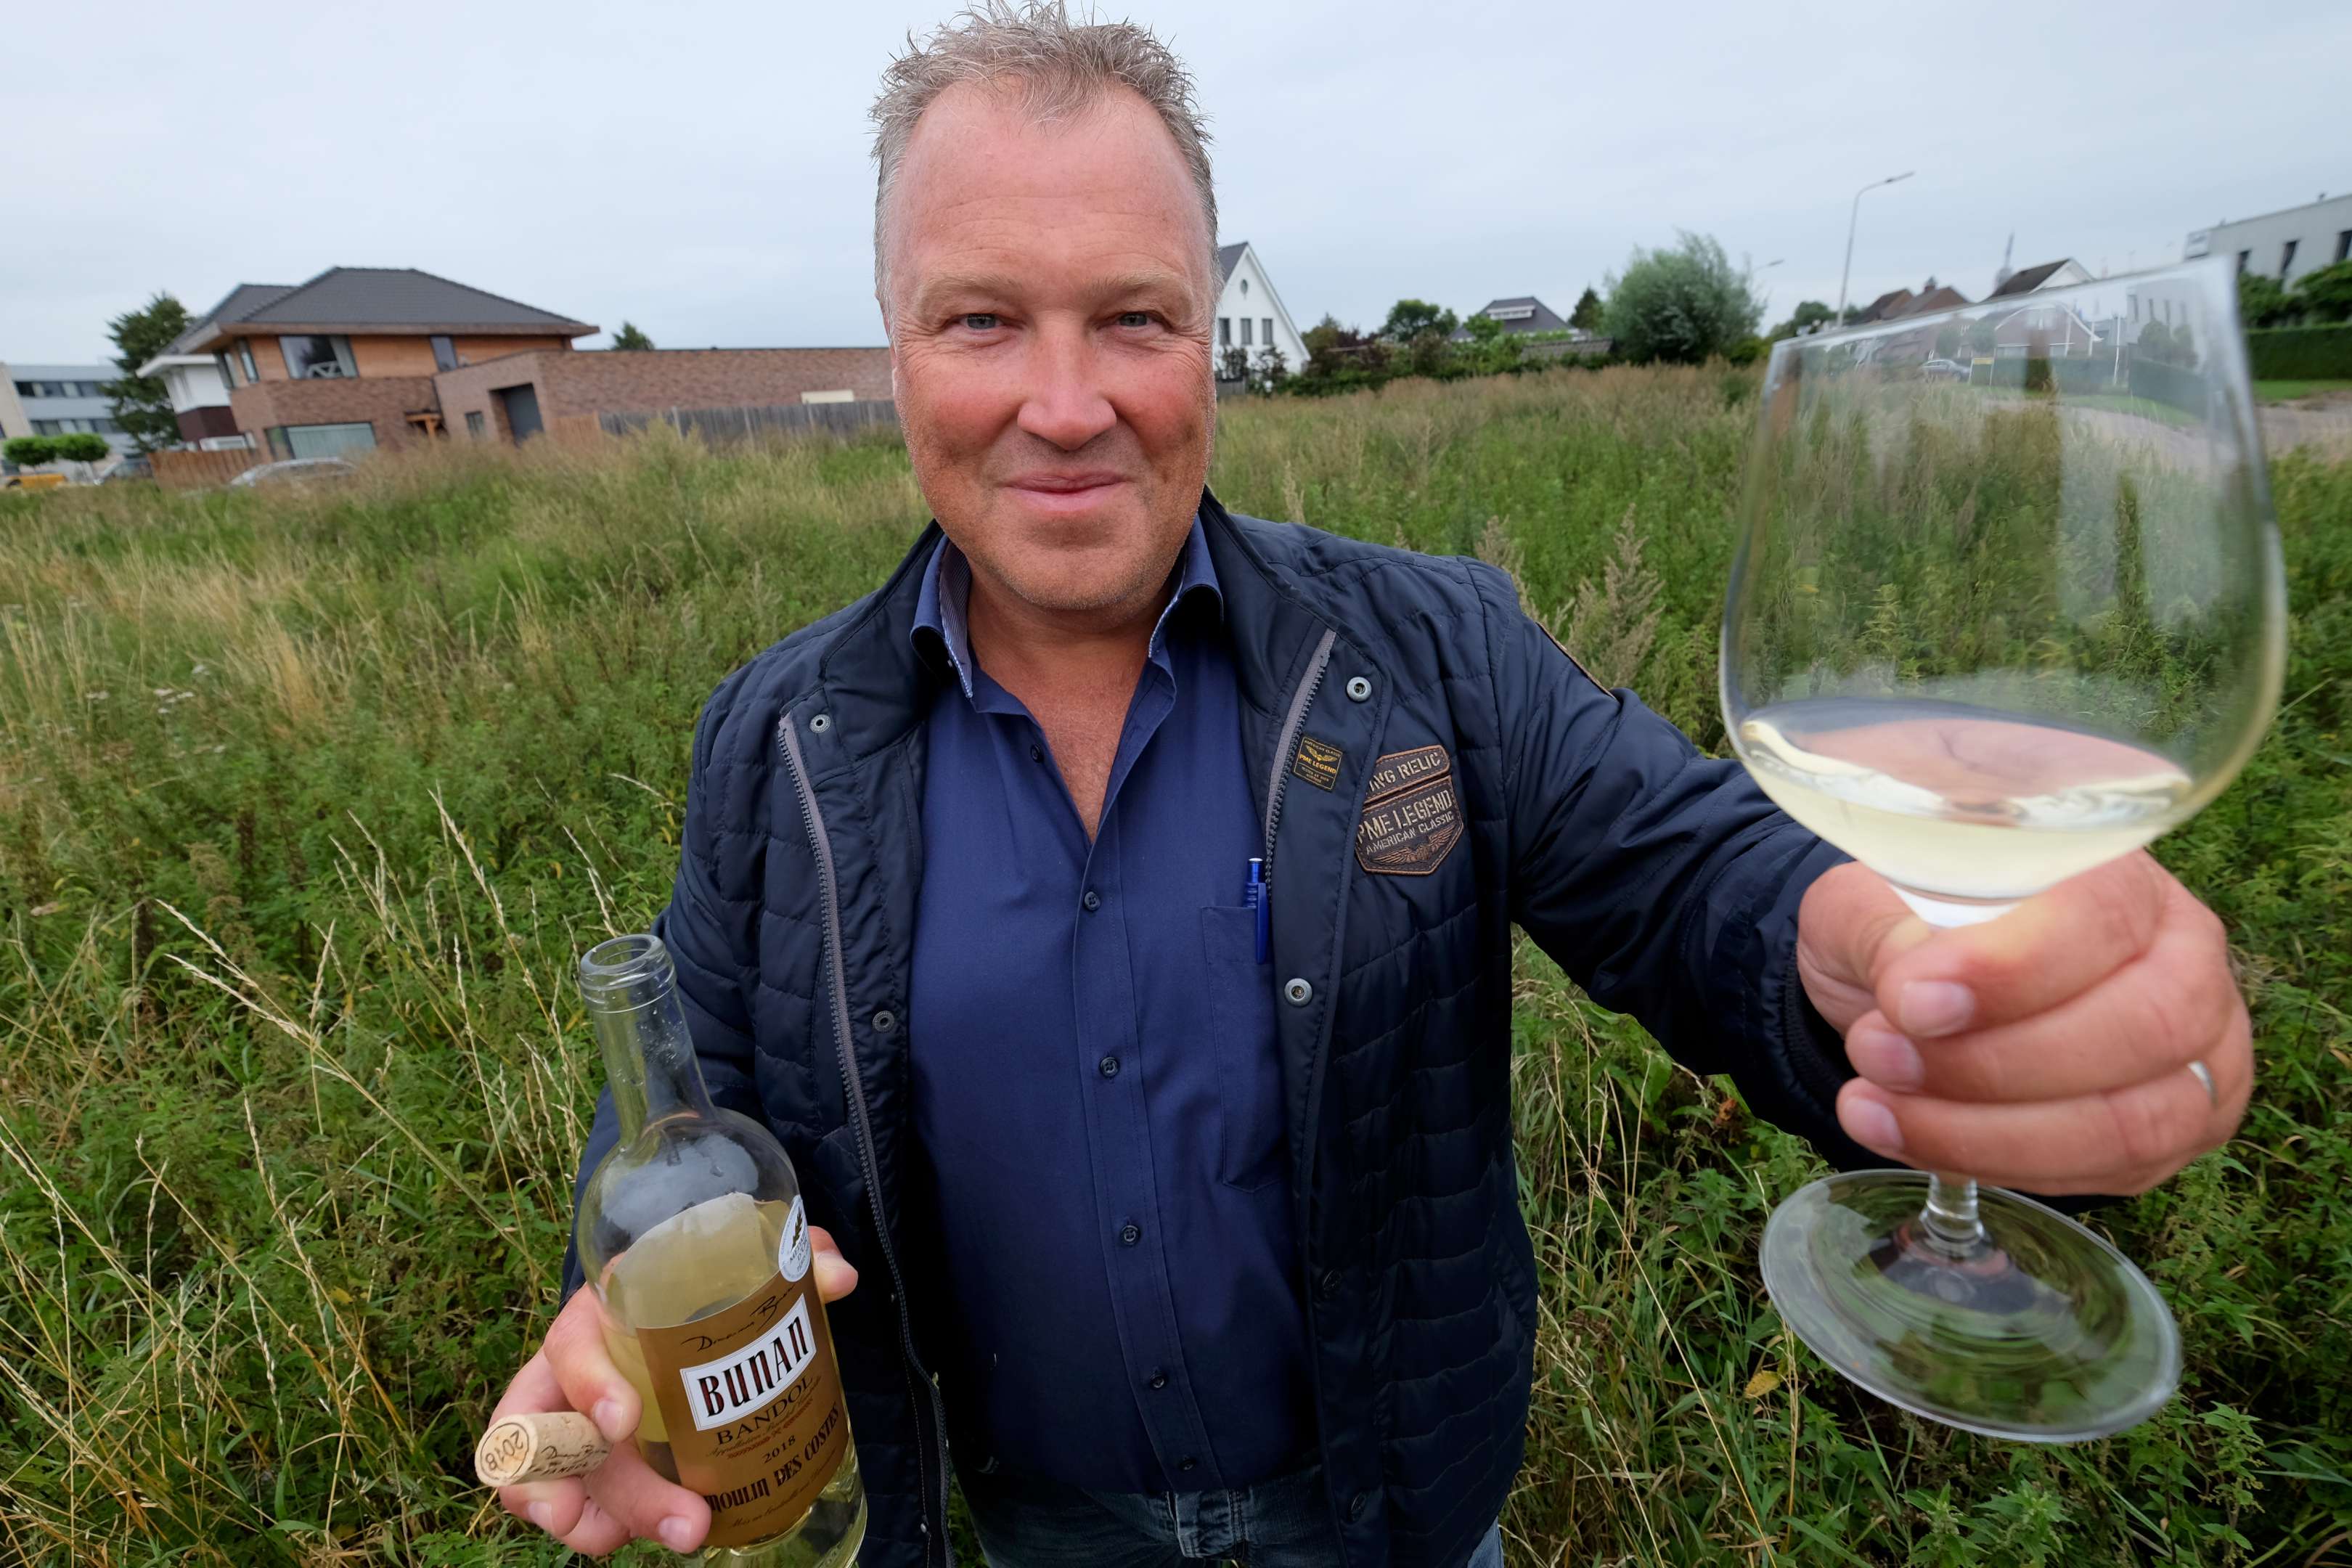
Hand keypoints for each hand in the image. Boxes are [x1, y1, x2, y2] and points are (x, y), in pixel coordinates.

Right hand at [493, 1224, 857, 1555]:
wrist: (683, 1300)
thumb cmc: (700, 1282)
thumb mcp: (740, 1262)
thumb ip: (791, 1257)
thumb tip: (841, 1276)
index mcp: (602, 1316)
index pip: (571, 1348)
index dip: (588, 1386)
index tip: (624, 1421)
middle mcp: (575, 1374)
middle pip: (565, 1437)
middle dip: (624, 1491)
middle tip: (687, 1523)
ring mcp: (578, 1424)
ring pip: (559, 1480)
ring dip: (599, 1520)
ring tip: (658, 1541)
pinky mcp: (593, 1461)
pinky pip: (571, 1501)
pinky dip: (591, 1527)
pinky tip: (626, 1540)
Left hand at [1796, 853, 2250, 1195]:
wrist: (1911, 990)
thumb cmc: (1902, 927)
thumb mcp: (1867, 901)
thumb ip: (1885, 929)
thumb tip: (1913, 989)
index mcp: (2124, 876)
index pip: (2105, 916)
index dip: (2012, 968)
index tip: (1908, 1000)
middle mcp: (2186, 961)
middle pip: (2144, 1029)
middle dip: (1994, 1064)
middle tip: (1877, 1053)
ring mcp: (2197, 1056)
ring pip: (2130, 1122)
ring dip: (1985, 1131)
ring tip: (1872, 1105)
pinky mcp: (2170, 1136)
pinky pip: (2102, 1172)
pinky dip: (1993, 1163)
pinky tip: (1903, 1135)